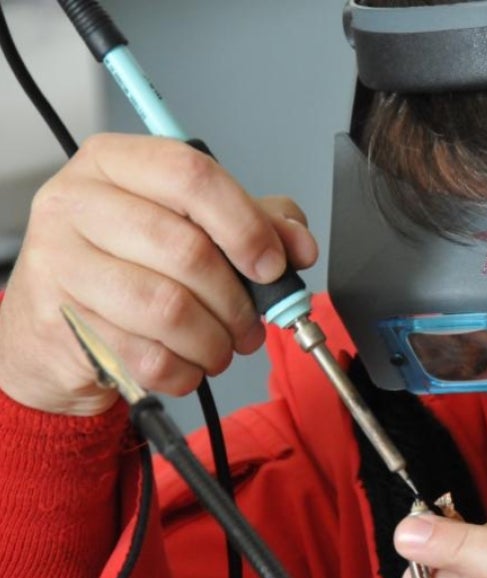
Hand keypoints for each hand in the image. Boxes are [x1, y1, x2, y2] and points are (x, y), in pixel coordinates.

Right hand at [0, 132, 318, 415]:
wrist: (54, 327)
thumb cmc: (131, 265)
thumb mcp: (191, 225)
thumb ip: (254, 222)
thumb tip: (299, 245)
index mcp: (114, 162)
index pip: (191, 175)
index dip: (246, 225)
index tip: (273, 265)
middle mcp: (77, 203)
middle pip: (186, 250)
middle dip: (237, 301)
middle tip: (251, 324)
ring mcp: (60, 262)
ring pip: (168, 308)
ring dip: (214, 341)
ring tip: (222, 347)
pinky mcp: (57, 321)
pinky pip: (147, 355)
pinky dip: (185, 370)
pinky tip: (188, 364)